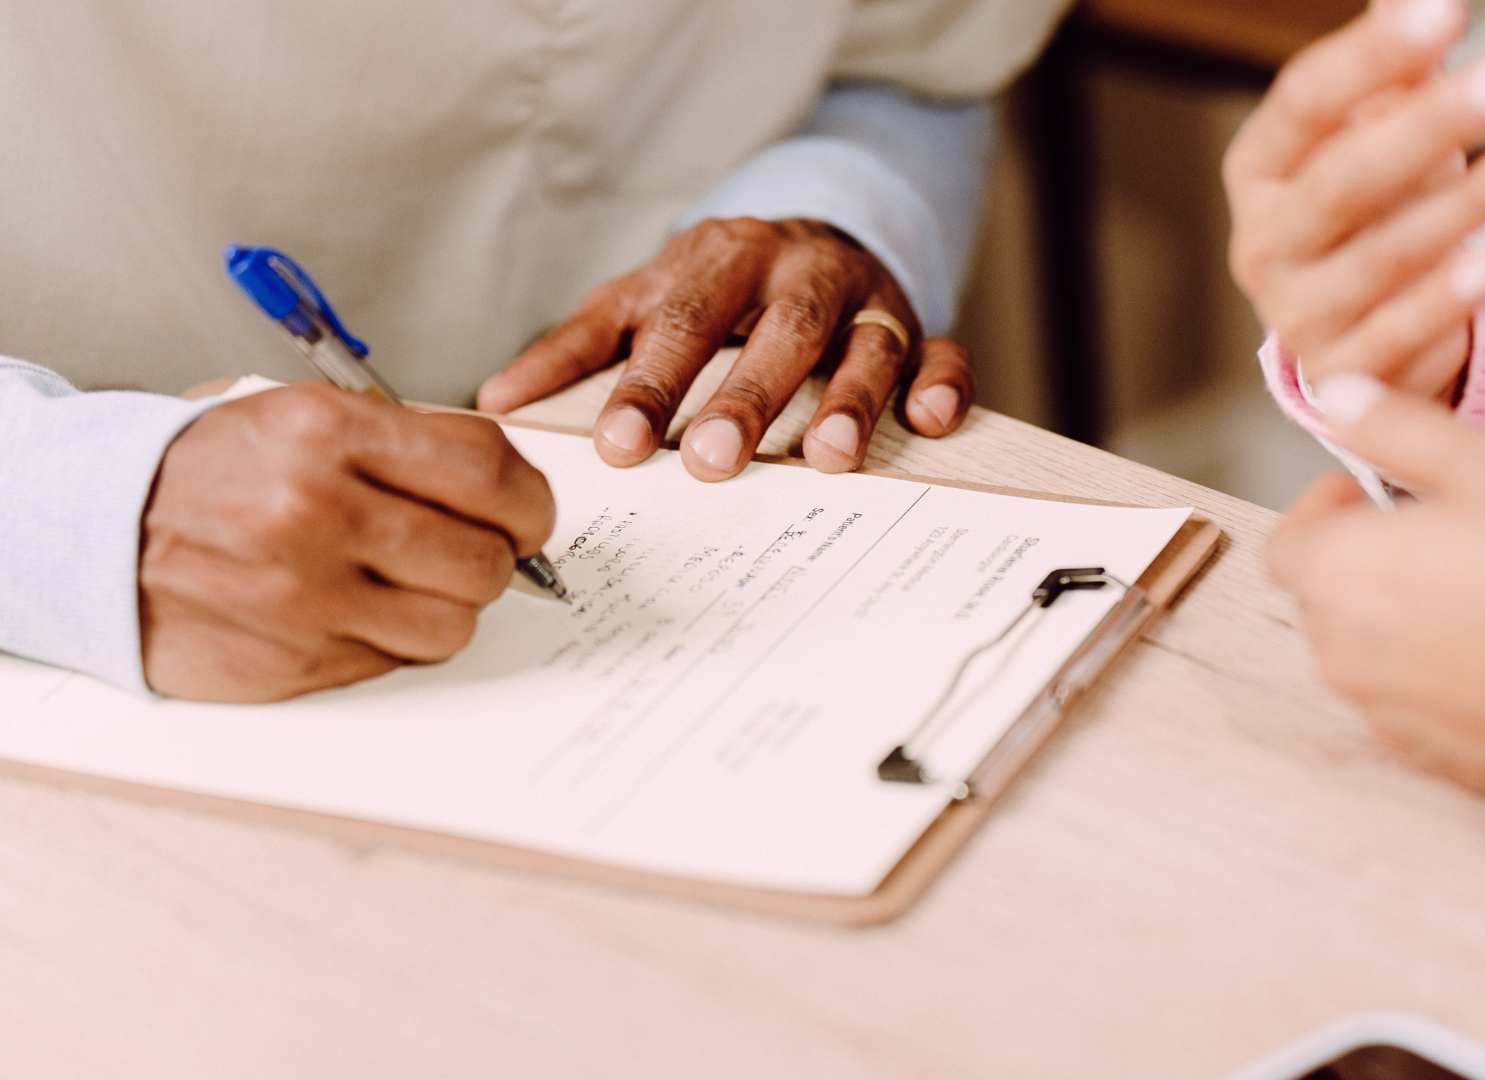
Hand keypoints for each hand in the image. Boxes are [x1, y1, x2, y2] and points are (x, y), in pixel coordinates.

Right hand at [140, 383, 556, 702]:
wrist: (95, 528)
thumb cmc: (215, 469)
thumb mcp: (301, 417)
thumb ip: (405, 444)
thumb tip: (509, 491)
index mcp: (327, 433)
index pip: (491, 472)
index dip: (530, 502)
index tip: (526, 513)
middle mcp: (316, 512)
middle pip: (485, 560)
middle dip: (496, 559)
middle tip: (470, 551)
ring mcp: (302, 596)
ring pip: (453, 625)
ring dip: (447, 608)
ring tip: (409, 582)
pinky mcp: (291, 660)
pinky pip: (395, 661)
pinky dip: (393, 640)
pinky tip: (356, 610)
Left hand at [476, 218, 974, 479]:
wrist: (806, 237)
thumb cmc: (712, 289)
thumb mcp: (638, 301)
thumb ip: (576, 349)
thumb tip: (494, 402)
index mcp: (716, 261)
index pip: (681, 323)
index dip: (650, 386)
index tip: (619, 445)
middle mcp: (795, 273)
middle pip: (774, 332)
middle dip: (744, 397)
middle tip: (710, 461)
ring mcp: (862, 299)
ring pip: (865, 343)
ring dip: (849, 400)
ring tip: (828, 460)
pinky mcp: (916, 327)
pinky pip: (944, 351)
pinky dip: (944, 384)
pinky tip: (930, 421)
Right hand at [1223, 0, 1484, 402]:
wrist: (1364, 327)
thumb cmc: (1377, 206)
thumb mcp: (1379, 129)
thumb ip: (1394, 62)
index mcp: (1260, 169)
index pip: (1304, 103)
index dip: (1372, 56)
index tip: (1447, 9)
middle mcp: (1264, 243)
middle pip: (1342, 181)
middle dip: (1430, 125)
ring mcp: (1298, 315)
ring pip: (1379, 259)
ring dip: (1467, 206)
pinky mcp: (1345, 376)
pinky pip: (1396, 338)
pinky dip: (1443, 303)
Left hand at [1263, 375, 1484, 820]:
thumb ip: (1395, 427)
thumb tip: (1337, 396)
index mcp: (1338, 576)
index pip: (1285, 544)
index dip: (1324, 510)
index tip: (1375, 493)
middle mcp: (1344, 656)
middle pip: (1325, 599)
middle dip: (1365, 561)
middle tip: (1445, 534)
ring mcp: (1390, 717)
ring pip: (1368, 657)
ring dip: (1402, 622)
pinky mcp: (1440, 761)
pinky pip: (1415, 709)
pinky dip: (1440, 679)